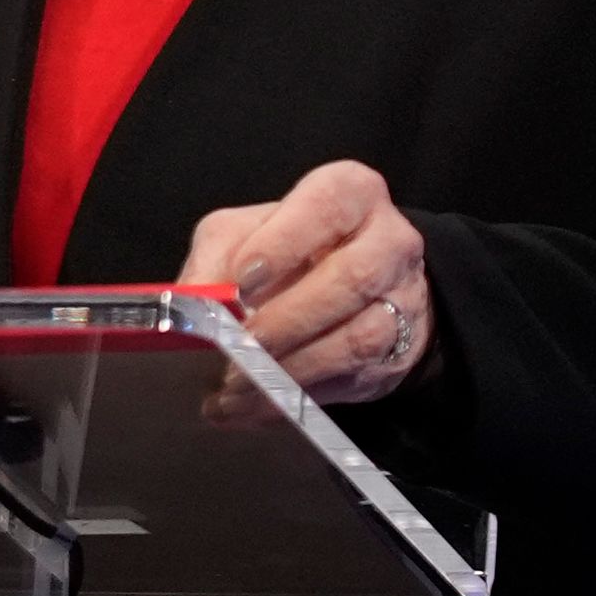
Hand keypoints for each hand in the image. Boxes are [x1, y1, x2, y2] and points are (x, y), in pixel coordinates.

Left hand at [177, 159, 433, 404]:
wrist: (351, 283)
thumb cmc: (288, 246)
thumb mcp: (242, 233)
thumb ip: (216, 258)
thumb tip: (192, 302)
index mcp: (350, 192)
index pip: (325, 209)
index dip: (283, 246)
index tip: (242, 282)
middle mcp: (389, 241)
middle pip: (349, 280)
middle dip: (286, 320)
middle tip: (237, 346)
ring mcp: (402, 298)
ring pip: (356, 338)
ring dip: (290, 369)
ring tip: (236, 387)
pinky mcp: (398, 351)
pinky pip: (351, 378)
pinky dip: (297, 395)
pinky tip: (255, 403)